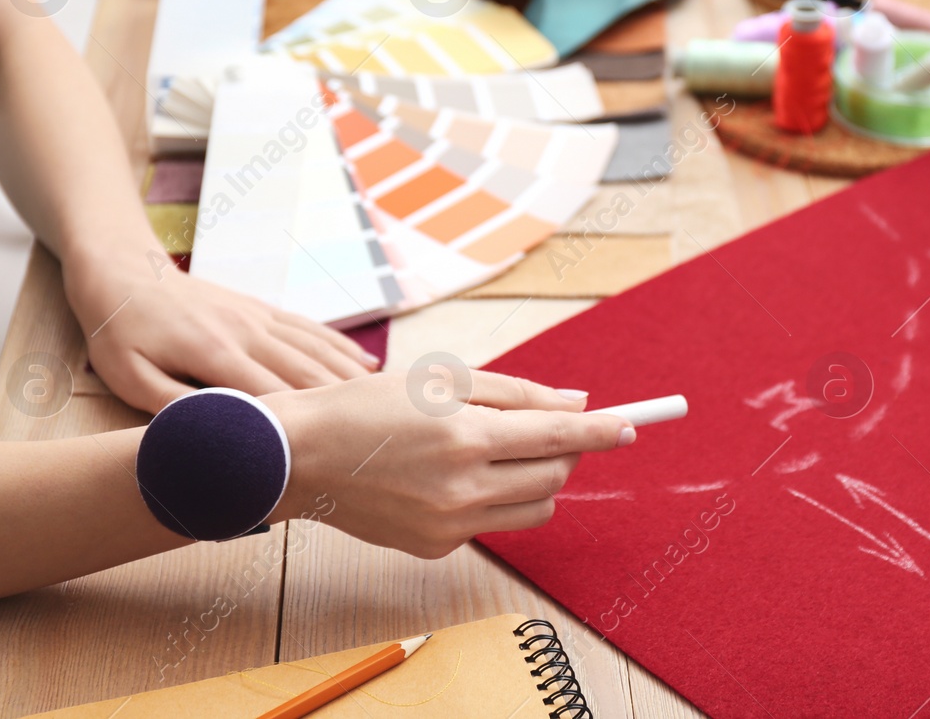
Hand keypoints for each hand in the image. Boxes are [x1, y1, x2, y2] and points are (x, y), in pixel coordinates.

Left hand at [64, 252, 375, 412]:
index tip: (338, 452)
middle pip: (309, 375)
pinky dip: (343, 349)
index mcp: (217, 354)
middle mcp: (249, 333)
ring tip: (386, 408)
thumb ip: (170, 406)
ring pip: (319, 351)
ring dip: (353, 379)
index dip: (307, 425)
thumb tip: (211, 434)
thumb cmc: (121, 332)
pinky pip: (312, 330)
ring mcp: (261, 318)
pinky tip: (366, 366)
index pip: (274, 396)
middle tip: (381, 437)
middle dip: (345, 406)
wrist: (123, 271)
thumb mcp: (128, 376)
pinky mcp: (263, 310)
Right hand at [267, 372, 634, 557]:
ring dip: (540, 480)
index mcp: (467, 437)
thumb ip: (516, 393)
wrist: (299, 456)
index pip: (559, 438)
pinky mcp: (433, 548)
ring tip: (508, 451)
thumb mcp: (443, 380)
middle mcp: (463, 489)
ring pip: (532, 510)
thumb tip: (576, 401)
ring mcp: (449, 526)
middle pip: (554, 477)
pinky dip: (494, 498)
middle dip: (569, 452)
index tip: (631, 425)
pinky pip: (491, 524)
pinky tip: (459, 475)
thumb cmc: (368, 405)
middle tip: (560, 429)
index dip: (601, 431)